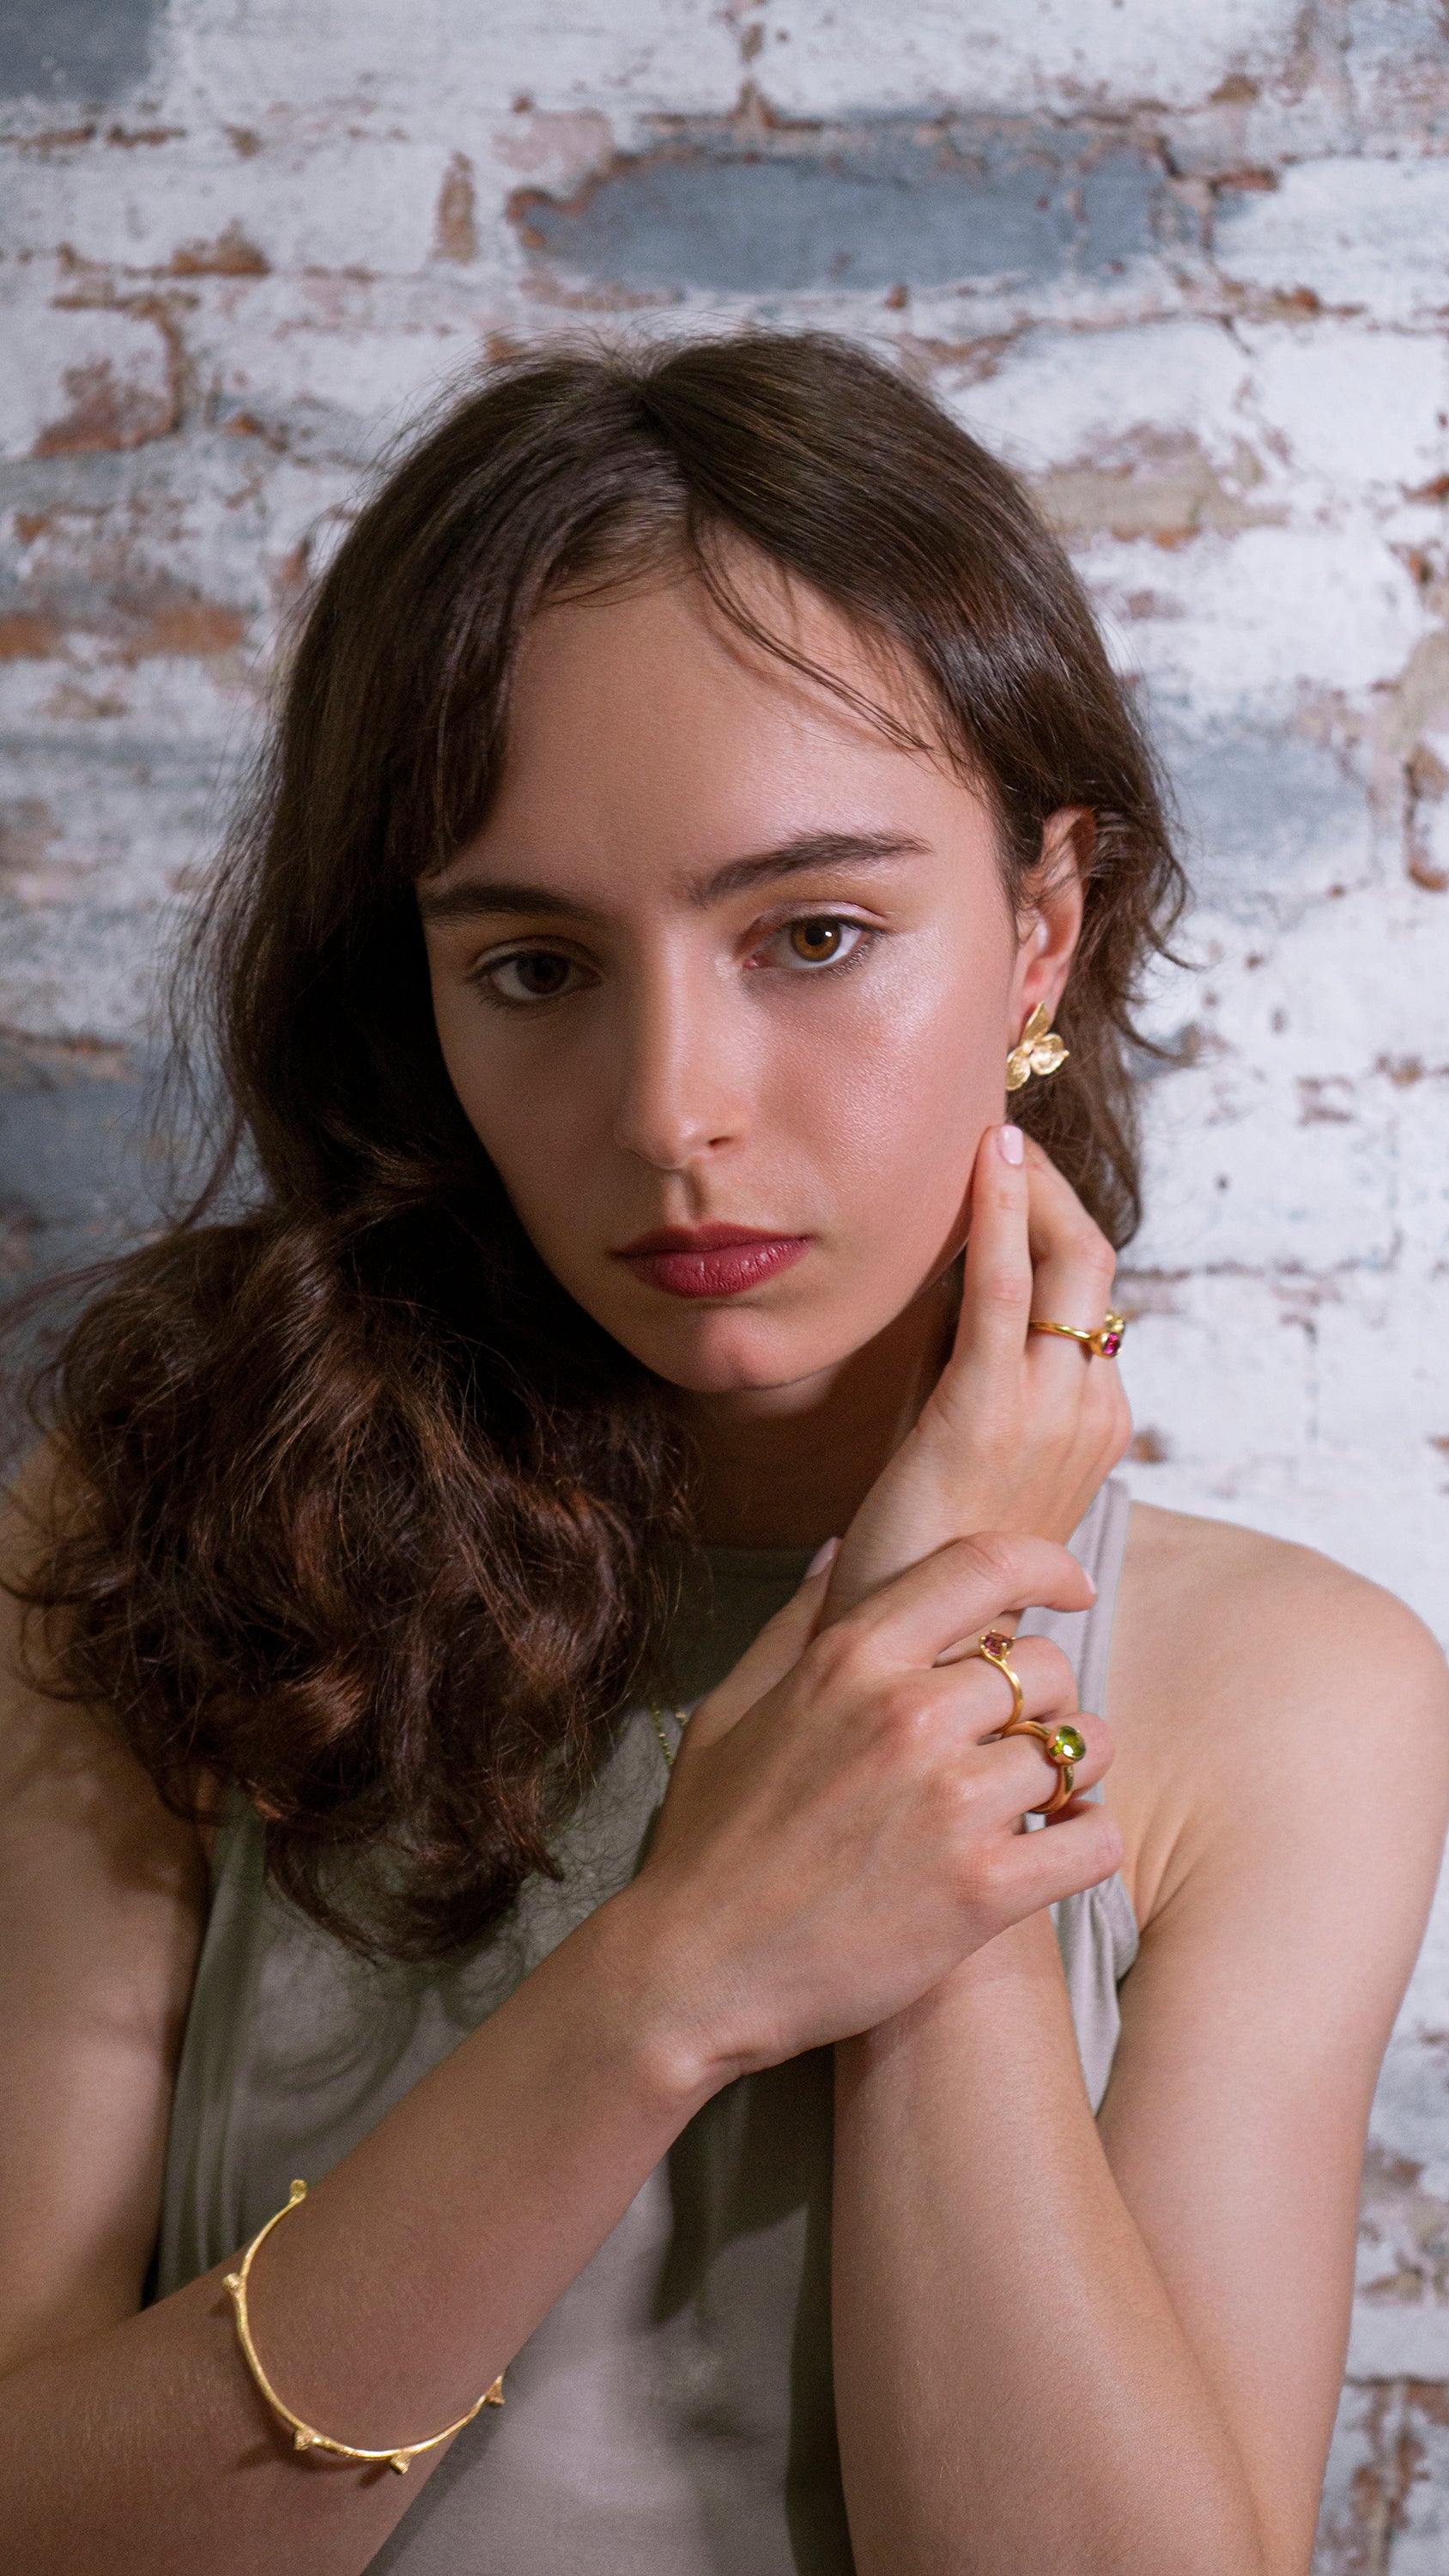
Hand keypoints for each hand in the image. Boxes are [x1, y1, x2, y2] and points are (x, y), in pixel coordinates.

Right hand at [631, 1532, 1118, 2089]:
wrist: (692, 1972)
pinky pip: (1094, 1839)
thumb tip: (843, 1548)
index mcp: (851, 1658)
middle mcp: (907, 1715)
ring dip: (1073, 1772)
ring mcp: (949, 1803)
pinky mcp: (980, 1890)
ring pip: (1078, 1749)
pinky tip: (1057, 1847)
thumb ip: (798, 1623)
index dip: (1046, 1565)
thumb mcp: (733, 1708)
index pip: (984, 1565)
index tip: (1071, 1587)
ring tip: (1041, 1798)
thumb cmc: (708, 1841)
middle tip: (1022, 1737)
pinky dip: (1089, 1840)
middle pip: (1047, 1666)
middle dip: (1048, 1698)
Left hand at [823, 1125, 1131, 1630]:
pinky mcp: (989, 1410)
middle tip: (1000, 1141)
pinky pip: (1001, 1289)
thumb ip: (959, 1357)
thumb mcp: (957, 1432)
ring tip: (992, 1135)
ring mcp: (1051, 1409)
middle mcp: (1092, 1408)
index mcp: (1095, 1418)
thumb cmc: (924, 1540)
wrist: (917, 1639)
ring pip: (1069, 1261)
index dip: (1052, 1222)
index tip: (1009, 1170)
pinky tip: (986, 1162)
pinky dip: (997, 1215)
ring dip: (1027, 1188)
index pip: (1088, 1294)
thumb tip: (942, 1274)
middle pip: (1096, 1263)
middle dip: (1053, 1191)